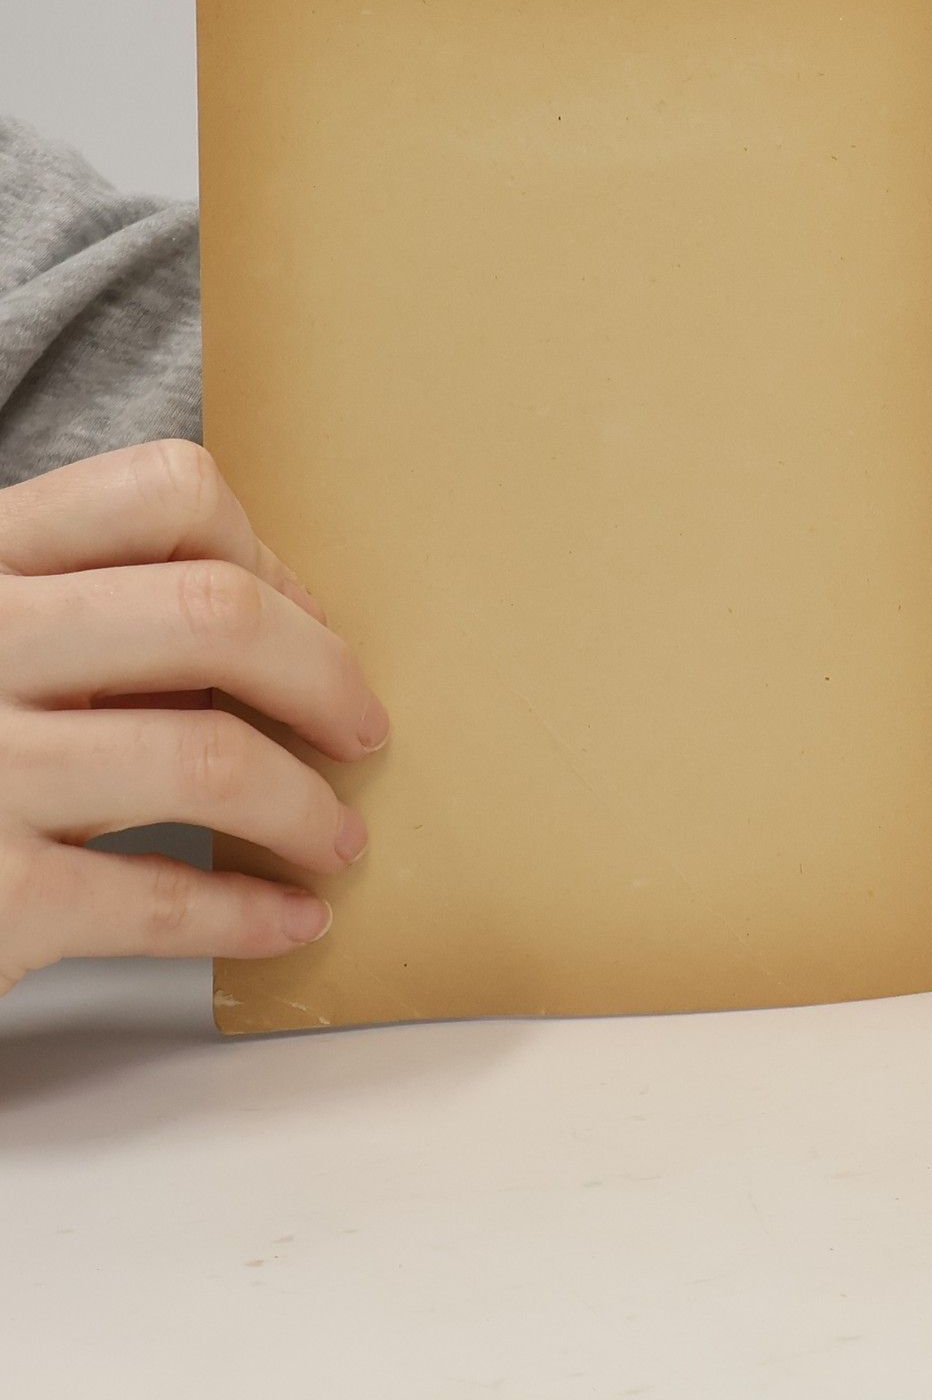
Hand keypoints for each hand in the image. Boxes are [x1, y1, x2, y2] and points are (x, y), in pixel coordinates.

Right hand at [0, 440, 387, 999]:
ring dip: (305, 808)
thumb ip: (90, 615)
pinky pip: (160, 898)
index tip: (303, 621)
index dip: (266, 556)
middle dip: (322, 675)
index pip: (165, 492)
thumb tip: (286, 630)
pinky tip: (290, 918)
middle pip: (213, 614)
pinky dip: (250, 912)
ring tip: (337, 839)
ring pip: (209, 760)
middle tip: (361, 730)